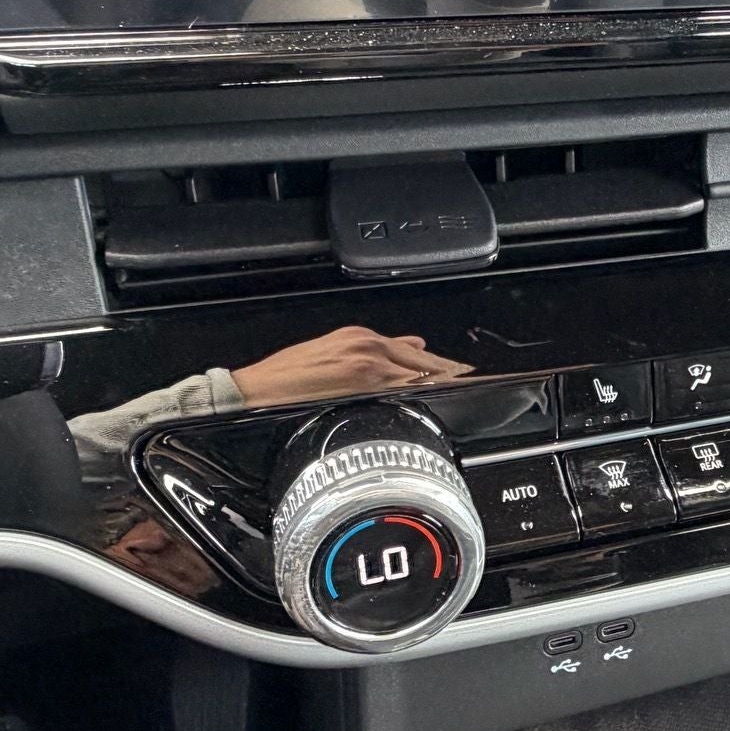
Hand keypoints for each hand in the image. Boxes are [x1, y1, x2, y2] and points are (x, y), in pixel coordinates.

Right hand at [230, 326, 471, 407]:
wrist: (260, 387)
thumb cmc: (290, 374)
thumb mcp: (334, 352)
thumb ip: (373, 351)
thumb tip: (412, 345)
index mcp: (359, 337)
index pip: (409, 348)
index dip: (435, 360)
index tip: (456, 367)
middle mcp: (367, 345)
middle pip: (419, 358)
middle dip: (444, 368)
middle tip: (468, 376)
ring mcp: (366, 362)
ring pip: (414, 370)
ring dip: (437, 379)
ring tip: (459, 385)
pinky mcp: (360, 381)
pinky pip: (399, 385)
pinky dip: (418, 388)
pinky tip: (432, 394)